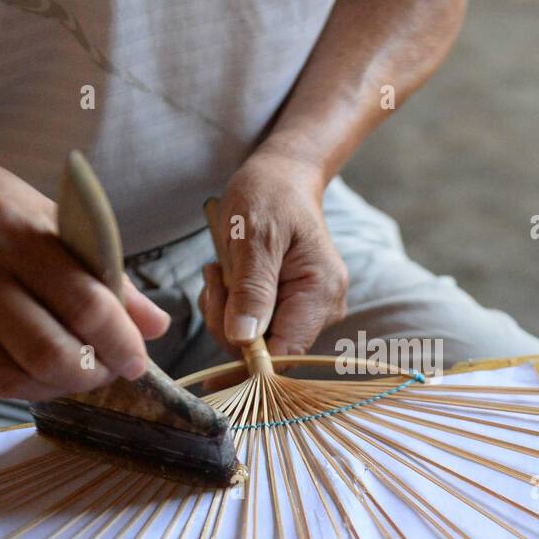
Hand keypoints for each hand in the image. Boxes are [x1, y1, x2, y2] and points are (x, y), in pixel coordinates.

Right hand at [0, 147, 169, 400]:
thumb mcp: (40, 213)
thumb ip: (100, 270)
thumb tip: (156, 326)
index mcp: (11, 228)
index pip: (83, 301)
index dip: (121, 341)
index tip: (138, 359)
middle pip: (49, 351)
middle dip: (93, 372)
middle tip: (110, 369)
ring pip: (14, 379)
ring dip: (60, 387)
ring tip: (79, 373)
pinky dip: (24, 385)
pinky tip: (40, 372)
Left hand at [199, 151, 347, 357]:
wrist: (282, 179)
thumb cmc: (269, 196)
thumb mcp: (253, 236)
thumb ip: (251, 289)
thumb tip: (244, 338)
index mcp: (320, 293)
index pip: (285, 352)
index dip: (247, 358)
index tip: (216, 324)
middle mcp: (323, 309)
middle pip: (267, 351)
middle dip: (228, 324)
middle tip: (214, 279)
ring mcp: (309, 311)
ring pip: (255, 342)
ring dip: (225, 314)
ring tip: (220, 272)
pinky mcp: (292, 309)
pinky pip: (254, 328)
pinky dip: (231, 310)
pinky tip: (228, 280)